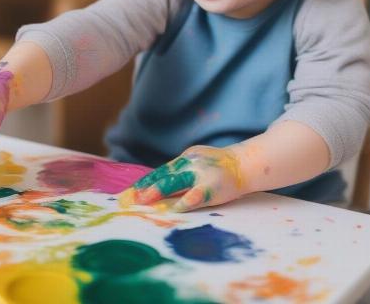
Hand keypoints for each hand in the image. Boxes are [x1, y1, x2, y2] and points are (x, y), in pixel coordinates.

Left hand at [124, 145, 246, 212]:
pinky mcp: (211, 186)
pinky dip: (184, 202)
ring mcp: (199, 174)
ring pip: (175, 182)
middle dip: (145, 188)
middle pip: (162, 176)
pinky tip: (174, 209)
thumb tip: (154, 188)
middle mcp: (188, 164)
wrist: (243, 164)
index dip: (142, 183)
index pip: (158, 172)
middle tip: (129, 199)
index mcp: (182, 160)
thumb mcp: (194, 163)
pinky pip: (195, 195)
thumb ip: (177, 174)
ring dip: (158, 191)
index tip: (126, 194)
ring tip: (144, 201)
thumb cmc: (216, 167)